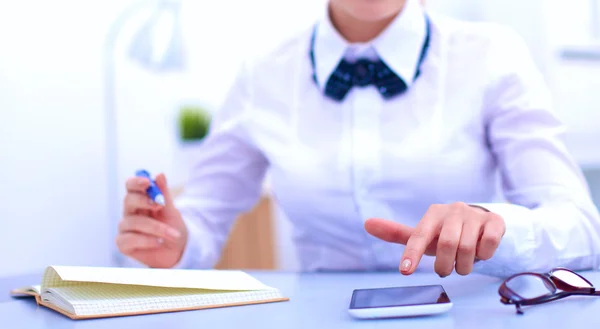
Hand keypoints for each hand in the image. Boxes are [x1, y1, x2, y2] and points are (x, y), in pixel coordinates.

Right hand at [116, 173, 187, 267]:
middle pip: (128, 200)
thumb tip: (159, 174)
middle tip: (159, 205)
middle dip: (144, 201)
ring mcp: (125, 228)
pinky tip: (158, 242)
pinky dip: (146, 240)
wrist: (178, 251)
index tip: (148, 182)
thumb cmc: (173, 228)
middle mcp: (130, 212)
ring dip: (156, 227)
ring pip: (134, 222)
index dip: (136, 182)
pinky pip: (130, 239)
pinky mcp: (123, 244)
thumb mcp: (171, 211)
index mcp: (140, 200)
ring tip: (173, 234)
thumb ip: (164, 194)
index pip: (131, 186)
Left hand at [364, 202, 504, 276]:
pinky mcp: (495, 221)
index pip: (418, 235)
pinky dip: (484, 256)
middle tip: (445, 270)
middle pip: (447, 245)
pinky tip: (480, 253)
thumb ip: (397, 233)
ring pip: (468, 249)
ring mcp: (474, 215)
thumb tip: (366, 224)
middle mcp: (453, 210)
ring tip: (462, 264)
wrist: (482, 223)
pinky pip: (488, 245)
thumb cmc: (446, 232)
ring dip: (464, 266)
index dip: (411, 254)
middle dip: (444, 265)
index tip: (405, 272)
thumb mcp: (424, 235)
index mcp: (433, 213)